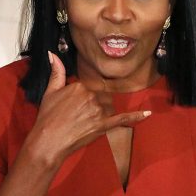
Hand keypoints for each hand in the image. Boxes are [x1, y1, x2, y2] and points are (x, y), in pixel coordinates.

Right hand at [25, 52, 150, 166]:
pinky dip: (136, 117)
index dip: (81, 96)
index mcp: (81, 86)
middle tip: (75, 116)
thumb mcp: (50, 91)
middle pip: (100, 96)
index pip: (89, 86)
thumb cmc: (48, 118)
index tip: (72, 105)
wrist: (49, 141)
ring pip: (108, 106)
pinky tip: (147, 114)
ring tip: (84, 122)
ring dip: (101, 112)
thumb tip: (52, 54)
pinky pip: (123, 119)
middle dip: (91, 105)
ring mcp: (99, 111)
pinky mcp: (104, 125)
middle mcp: (92, 96)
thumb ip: (56, 71)